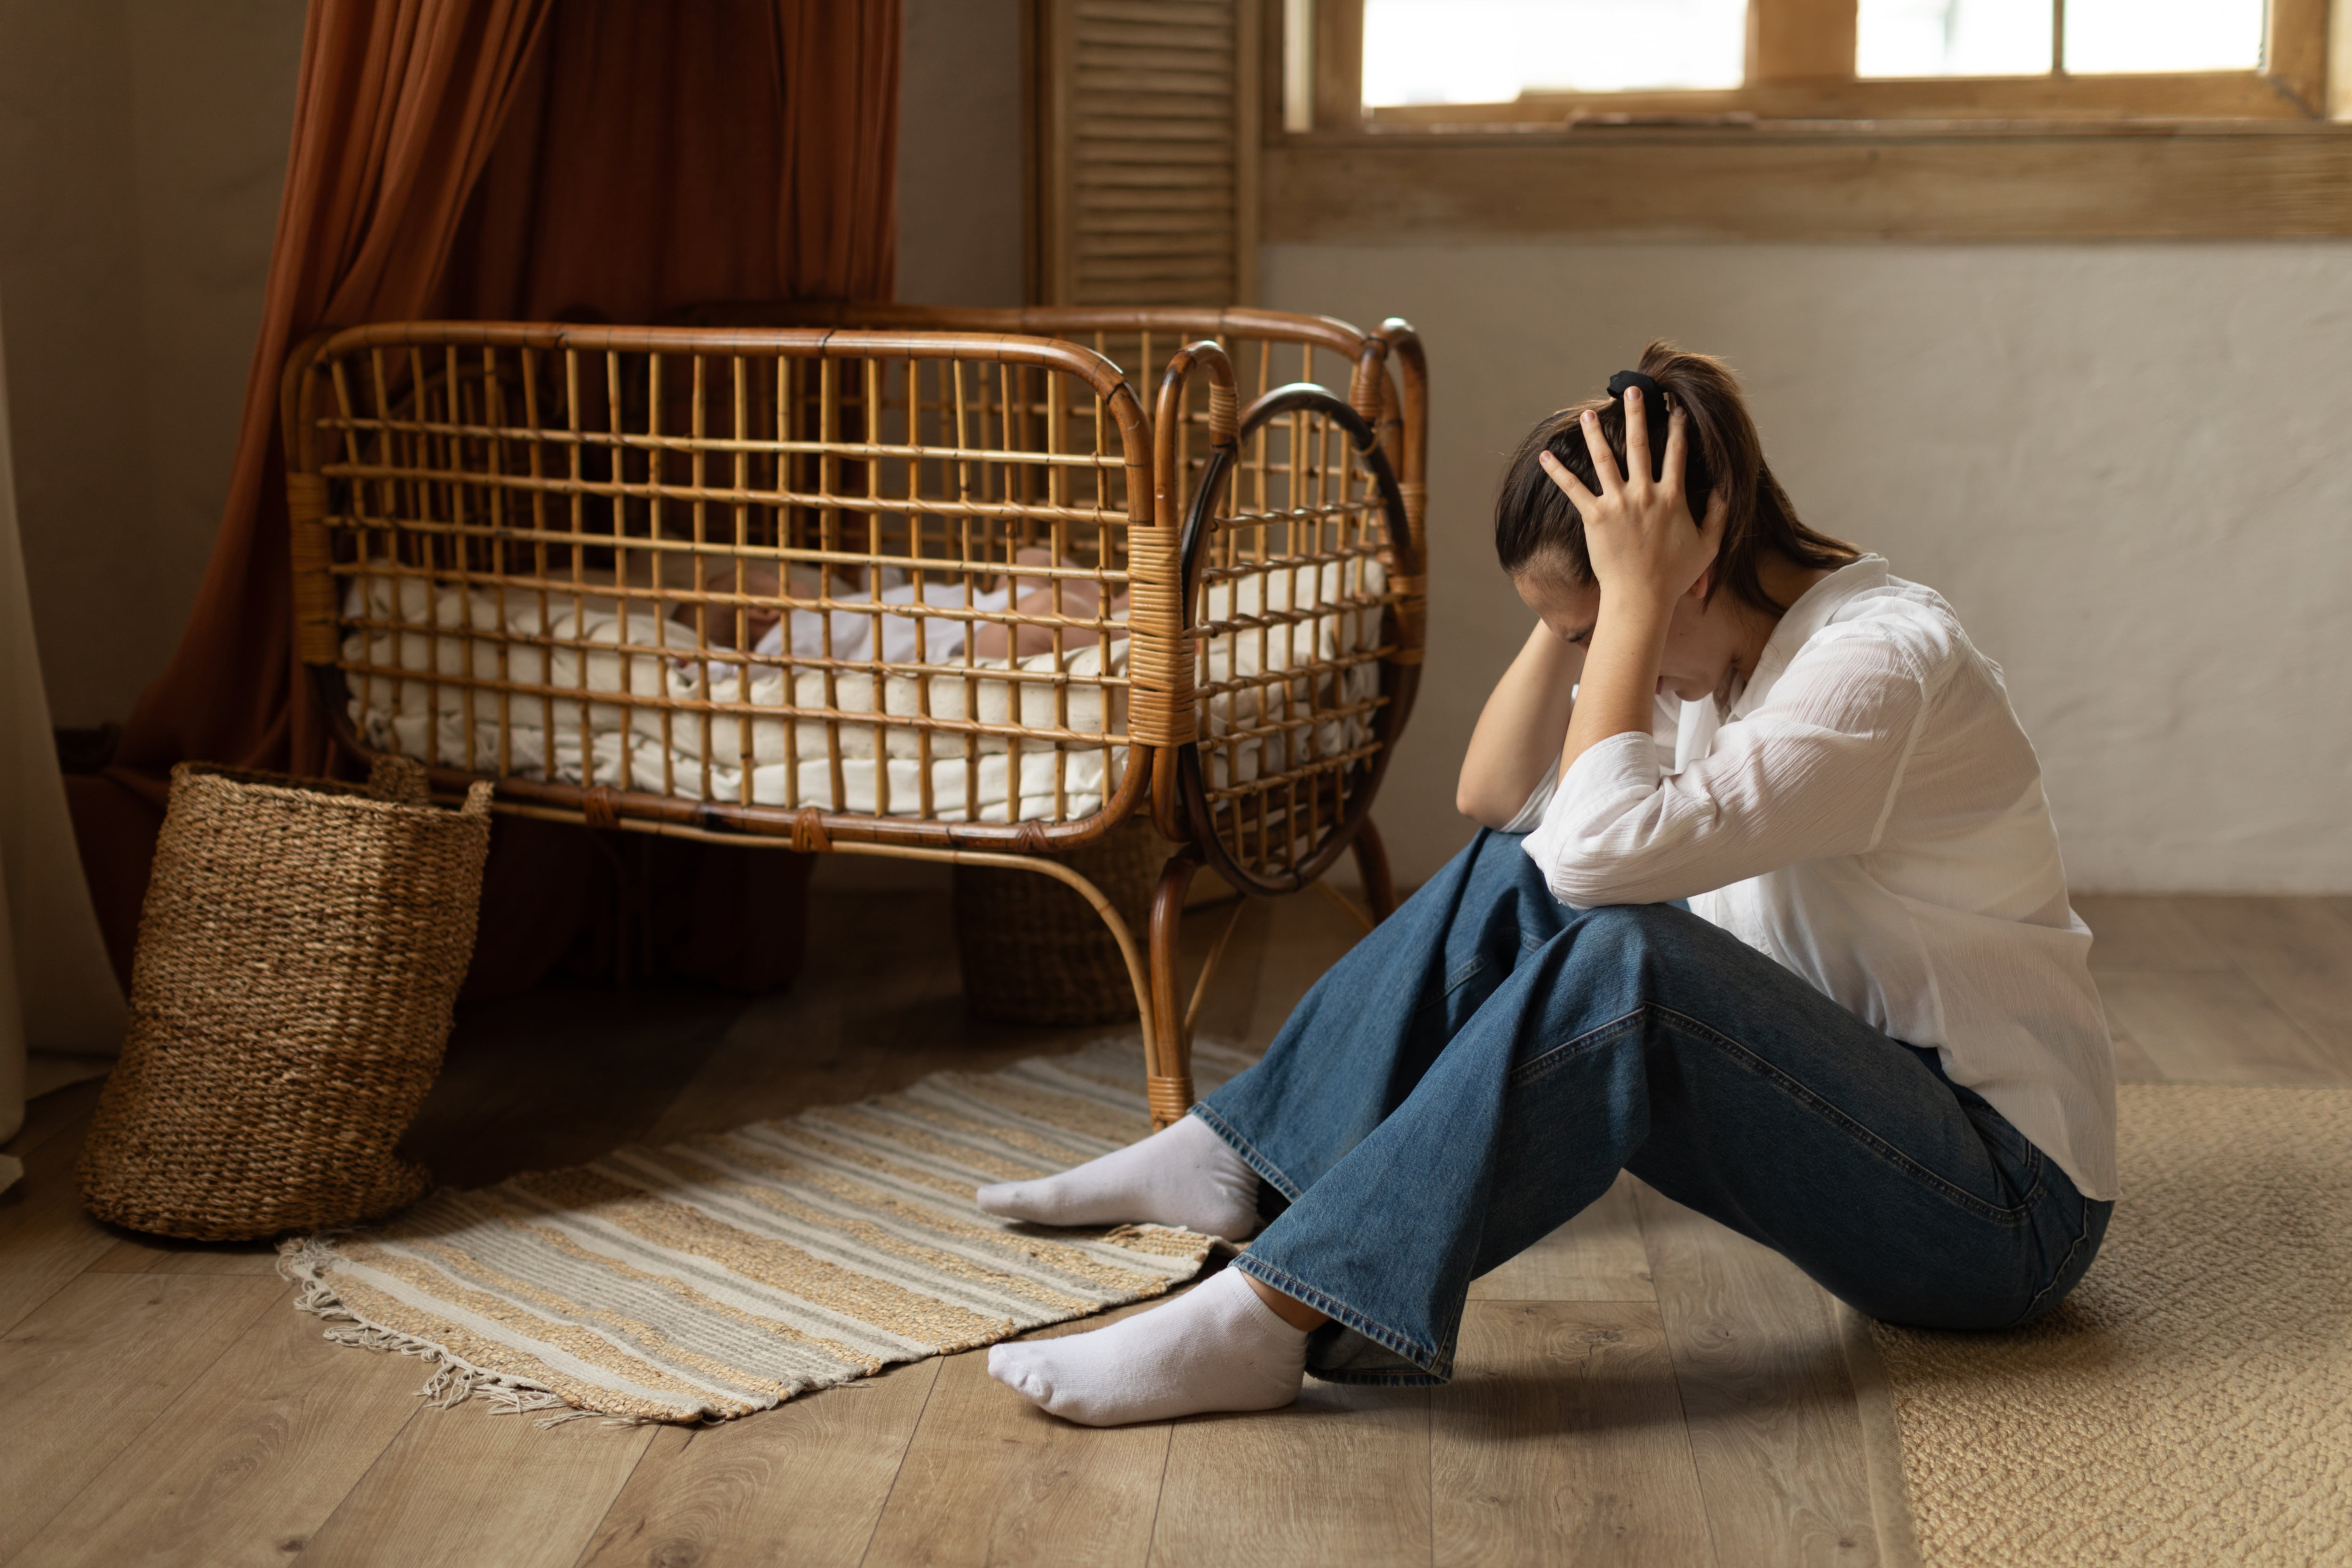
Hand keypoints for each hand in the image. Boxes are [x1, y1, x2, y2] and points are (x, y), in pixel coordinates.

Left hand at [1538, 389, 1726, 616]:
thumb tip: (1726, 490)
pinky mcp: (1595, 517)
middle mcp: (1645, 494)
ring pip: (1605, 459)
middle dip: (1636, 414)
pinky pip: (1573, 489)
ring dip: (1595, 434)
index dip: (1678, 427)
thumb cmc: (1675, 575)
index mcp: (1673, 497)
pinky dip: (1558, 472)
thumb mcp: (1709, 545)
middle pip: (1641, 445)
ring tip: (1587, 414)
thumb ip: (1719, 514)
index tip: (1675, 406)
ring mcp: (1618, 504)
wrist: (1641, 598)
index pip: (1677, 453)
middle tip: (1631, 390)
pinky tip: (1545, 456)